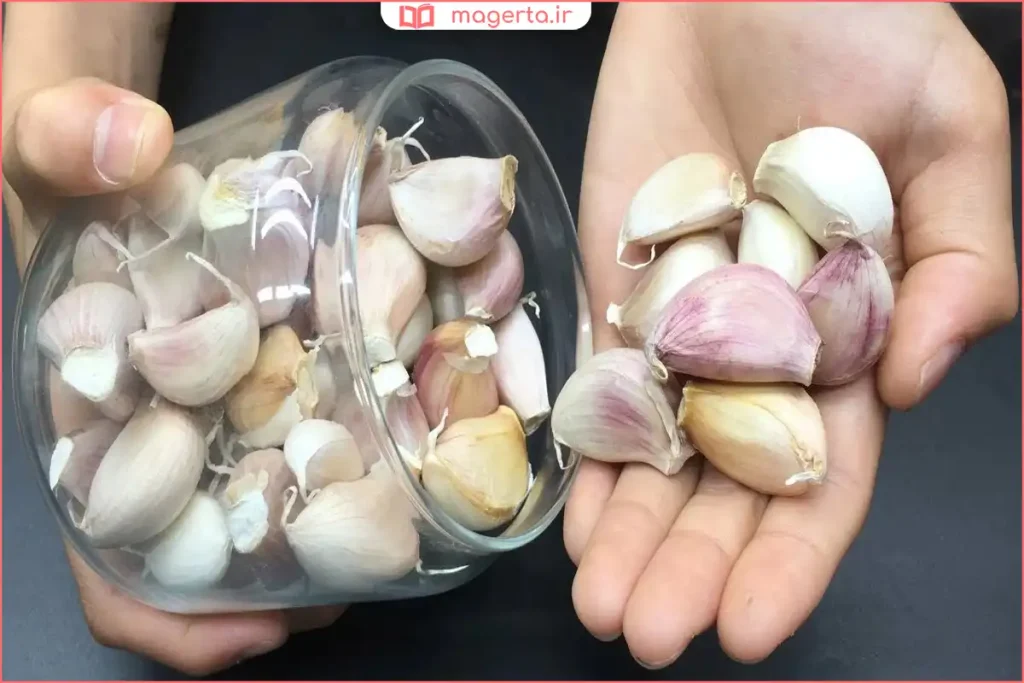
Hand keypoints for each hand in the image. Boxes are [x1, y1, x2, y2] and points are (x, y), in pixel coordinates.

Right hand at [5, 78, 345, 674]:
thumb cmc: (58, 155)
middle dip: (279, 583)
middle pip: (206, 548)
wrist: (106, 131)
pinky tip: (393, 428)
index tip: (257, 629)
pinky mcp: (266, 354)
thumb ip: (60, 139)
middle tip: (363, 584)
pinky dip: (345, 435)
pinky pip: (305, 414)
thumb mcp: (34, 138)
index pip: (109, 545)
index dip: (170, 611)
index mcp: (81, 410)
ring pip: (264, 490)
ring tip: (397, 530)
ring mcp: (213, 392)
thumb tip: (130, 143)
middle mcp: (150, 417)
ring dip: (325, 526)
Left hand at [566, 4, 1016, 667]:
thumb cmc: (859, 32)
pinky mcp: (616, 294)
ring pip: (656, 459)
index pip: (825, 475)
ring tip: (603, 613)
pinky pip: (598, 393)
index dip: (793, 553)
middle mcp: (761, 354)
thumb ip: (956, 257)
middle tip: (652, 638)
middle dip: (695, 567)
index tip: (753, 626)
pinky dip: (585, 461)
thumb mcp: (948, 129)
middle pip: (728, 488)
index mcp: (848, 336)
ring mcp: (680, 330)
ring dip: (630, 540)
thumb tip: (916, 380)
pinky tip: (572, 531)